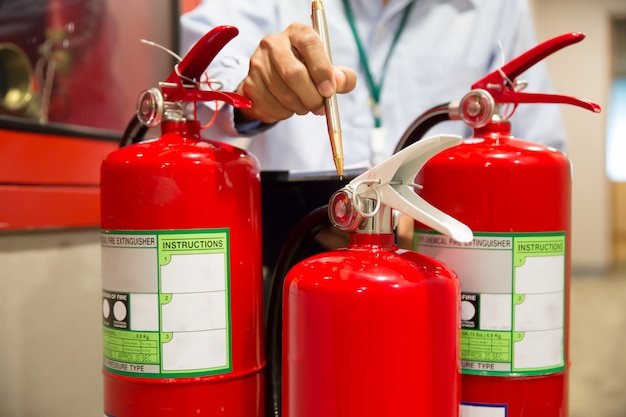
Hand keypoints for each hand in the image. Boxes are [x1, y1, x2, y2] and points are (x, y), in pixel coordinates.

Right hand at [236, 22, 356, 123]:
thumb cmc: (308, 72)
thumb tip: (337, 83)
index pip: (309, 43)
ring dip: (300, 107)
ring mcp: (258, 62)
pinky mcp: (250, 83)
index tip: (329, 91)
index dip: (321, 69)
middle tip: (320, 108)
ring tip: (305, 105)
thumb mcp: (330, 71)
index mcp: (297, 32)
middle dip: (311, 97)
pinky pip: (271, 106)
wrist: (276, 81)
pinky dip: (285, 113)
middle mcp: (274, 43)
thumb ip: (342, 77)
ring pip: (283, 94)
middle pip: (294, 73)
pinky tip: (288, 106)